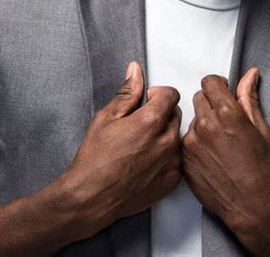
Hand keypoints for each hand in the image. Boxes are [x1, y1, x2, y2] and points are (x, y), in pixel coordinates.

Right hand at [63, 61, 181, 239]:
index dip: (158, 94)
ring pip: (177, 135)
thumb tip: (136, 71)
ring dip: (165, 134)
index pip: (171, 94)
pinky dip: (166, 155)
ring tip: (142, 145)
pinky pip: (177, 157)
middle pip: (176, 113)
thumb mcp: (106, 117)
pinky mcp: (173, 179)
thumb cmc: (95, 158)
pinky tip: (147, 161)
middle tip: (139, 125)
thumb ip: (127, 92)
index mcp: (150, 121)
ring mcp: (171, 162)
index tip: (147, 100)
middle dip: (161, 113)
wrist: (92, 197)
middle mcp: (166, 140)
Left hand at [181, 68, 269, 247]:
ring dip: (203, 124)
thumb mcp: (261, 128)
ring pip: (192, 119)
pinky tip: (211, 155)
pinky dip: (196, 143)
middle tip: (224, 120)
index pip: (210, 82)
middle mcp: (206, 124)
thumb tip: (250, 74)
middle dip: (211, 103)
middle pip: (199, 97)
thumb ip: (249, 97)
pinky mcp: (184, 158)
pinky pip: (186, 140)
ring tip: (219, 142)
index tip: (223, 94)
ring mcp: (192, 142)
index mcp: (228, 112)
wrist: (251, 205)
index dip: (218, 86)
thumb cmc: (261, 169)